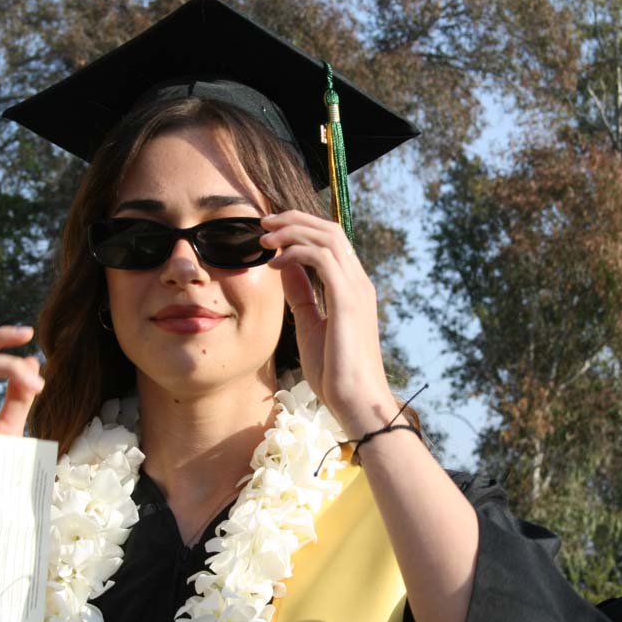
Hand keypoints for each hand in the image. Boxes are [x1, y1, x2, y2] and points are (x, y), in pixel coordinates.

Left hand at [260, 211, 397, 437]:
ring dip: (292, 231)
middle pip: (330, 230)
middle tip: (263, 224)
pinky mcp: (348, 300)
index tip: (270, 232)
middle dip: (294, 220)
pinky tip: (275, 263)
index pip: (330, 241)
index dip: (300, 228)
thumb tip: (284, 269)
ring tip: (264, 239)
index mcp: (352, 288)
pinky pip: (322, 259)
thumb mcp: (310, 325)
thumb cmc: (335, 372)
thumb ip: (301, 295)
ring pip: (327, 237)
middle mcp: (359, 282)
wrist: (355, 402)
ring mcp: (356, 289)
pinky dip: (296, 252)